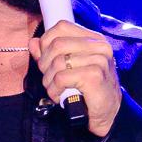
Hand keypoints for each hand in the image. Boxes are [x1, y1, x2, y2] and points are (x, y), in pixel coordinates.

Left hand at [29, 20, 121, 138]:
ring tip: (55, 89)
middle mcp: (99, 46)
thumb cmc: (89, 91)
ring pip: (57, 63)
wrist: (107, 114)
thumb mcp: (69, 68)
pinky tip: (60, 96)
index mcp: (94, 39)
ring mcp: (99, 60)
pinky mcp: (94, 76)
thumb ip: (50, 54)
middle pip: (57, 45)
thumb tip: (33, 42)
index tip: (46, 59)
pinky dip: (54, 90)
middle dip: (45, 64)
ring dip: (49, 80)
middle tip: (49, 78)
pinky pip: (61, 78)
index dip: (46, 41)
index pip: (62, 26)